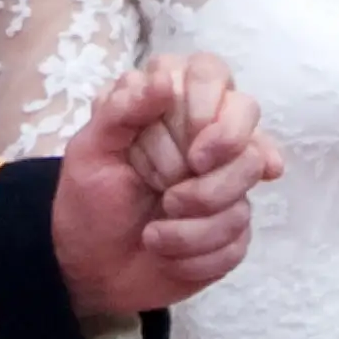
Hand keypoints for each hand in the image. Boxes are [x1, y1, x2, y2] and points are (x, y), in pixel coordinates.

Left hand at [50, 53, 281, 324]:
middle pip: (246, 113)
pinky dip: (196, 249)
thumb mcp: (90, 151)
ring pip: (249, 170)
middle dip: (209, 161)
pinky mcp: (235, 221)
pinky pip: (240, 231)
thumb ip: (121, 110)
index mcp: (169, 101)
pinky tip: (166, 253)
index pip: (210, 71)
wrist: (93, 267)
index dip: (205, 102)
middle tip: (169, 194)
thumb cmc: (89, 200)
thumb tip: (164, 81)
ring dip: (198, 213)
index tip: (185, 142)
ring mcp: (227, 175)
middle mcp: (206, 130)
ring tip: (152, 234)